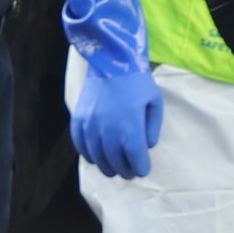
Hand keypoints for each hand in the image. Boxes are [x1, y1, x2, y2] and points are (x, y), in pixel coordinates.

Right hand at [60, 0, 162, 180]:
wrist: (111, 60)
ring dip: (106, 167)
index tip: (143, 169)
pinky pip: (80, 145)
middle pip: (115, 162)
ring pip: (97, 157)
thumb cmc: (137, 81)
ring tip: (113, 169)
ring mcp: (91, 126)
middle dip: (124, 171)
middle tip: (129, 172)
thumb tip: (146, 146)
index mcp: (130, 128)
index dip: (140, 168)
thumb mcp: (154, 103)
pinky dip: (88, 154)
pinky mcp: (79, 119)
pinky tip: (96, 157)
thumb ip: (152, 128)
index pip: (135, 159)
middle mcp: (108, 131)